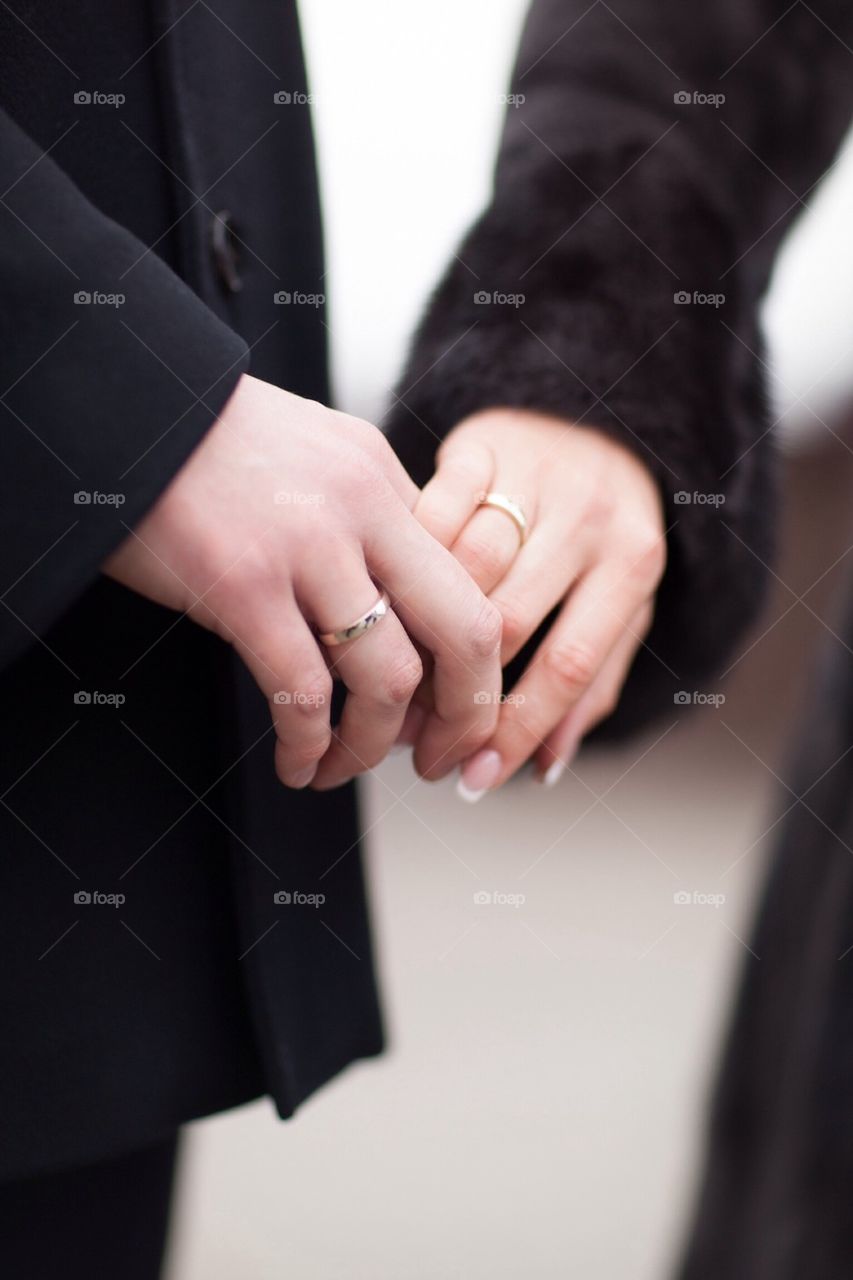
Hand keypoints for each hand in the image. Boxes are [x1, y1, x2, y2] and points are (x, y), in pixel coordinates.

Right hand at [105, 374, 501, 789]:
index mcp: (382, 476)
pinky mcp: (243, 583)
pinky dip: (308, 747)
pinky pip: (303, 693)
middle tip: (438, 760)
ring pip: (387, 679)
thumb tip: (393, 600)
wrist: (119, 405)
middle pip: (465, 631)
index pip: (468, 582)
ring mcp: (307, 544)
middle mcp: (362, 506)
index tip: (447, 711)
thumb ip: (360, 514)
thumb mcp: (307, 454)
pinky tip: (295, 765)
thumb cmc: (203, 443)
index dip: (472, 664)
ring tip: (341, 768)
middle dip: (465, 715)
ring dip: (372, 747)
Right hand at [409, 408, 665, 796]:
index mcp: (631, 562)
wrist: (592, 417)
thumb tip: (541, 767)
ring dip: (416, 639)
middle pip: (504, 622)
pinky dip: (398, 569)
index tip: (471, 776)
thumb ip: (590, 682)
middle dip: (451, 695)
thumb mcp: (619, 602)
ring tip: (387, 691)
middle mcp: (587, 514)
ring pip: (458, 573)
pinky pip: (426, 516)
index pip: (568, 665)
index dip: (514, 731)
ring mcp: (529, 474)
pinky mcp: (476, 443)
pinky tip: (379, 611)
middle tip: (415, 742)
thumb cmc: (603, 529)